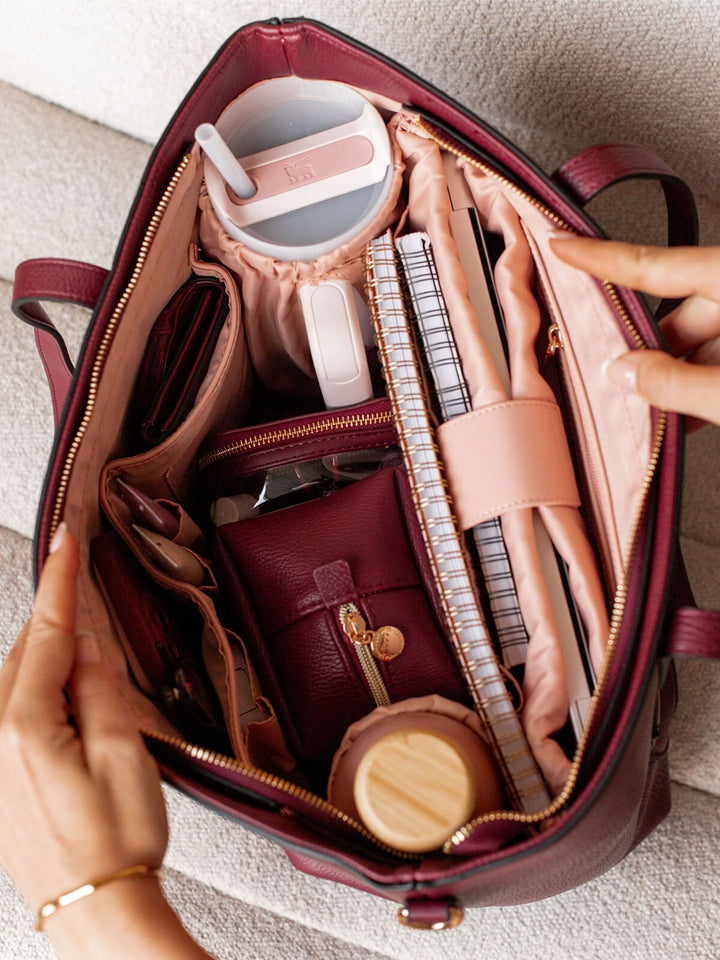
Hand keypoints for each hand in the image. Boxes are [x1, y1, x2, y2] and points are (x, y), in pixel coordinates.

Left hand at [0, 525, 213, 957]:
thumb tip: (82, 642)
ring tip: (90, 673)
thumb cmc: (118, 839)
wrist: (95, 908)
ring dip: (49, 663)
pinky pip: (11, 714)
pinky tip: (65, 704)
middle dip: (57, 624)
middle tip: (88, 603)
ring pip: (16, 683)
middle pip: (25, 654)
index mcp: (25, 726)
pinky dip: (38, 694)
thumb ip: (99, 686)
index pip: (45, 632)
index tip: (65, 538)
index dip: (60, 580)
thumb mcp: (124, 751)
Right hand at [550, 237, 719, 428]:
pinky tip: (685, 413)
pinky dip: (701, 380)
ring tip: (652, 409)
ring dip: (674, 373)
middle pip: (678, 311)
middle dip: (642, 347)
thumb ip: (674, 382)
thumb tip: (623, 373)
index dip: (600, 258)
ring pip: (702, 338)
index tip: (561, 245)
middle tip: (611, 377)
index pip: (654, 264)